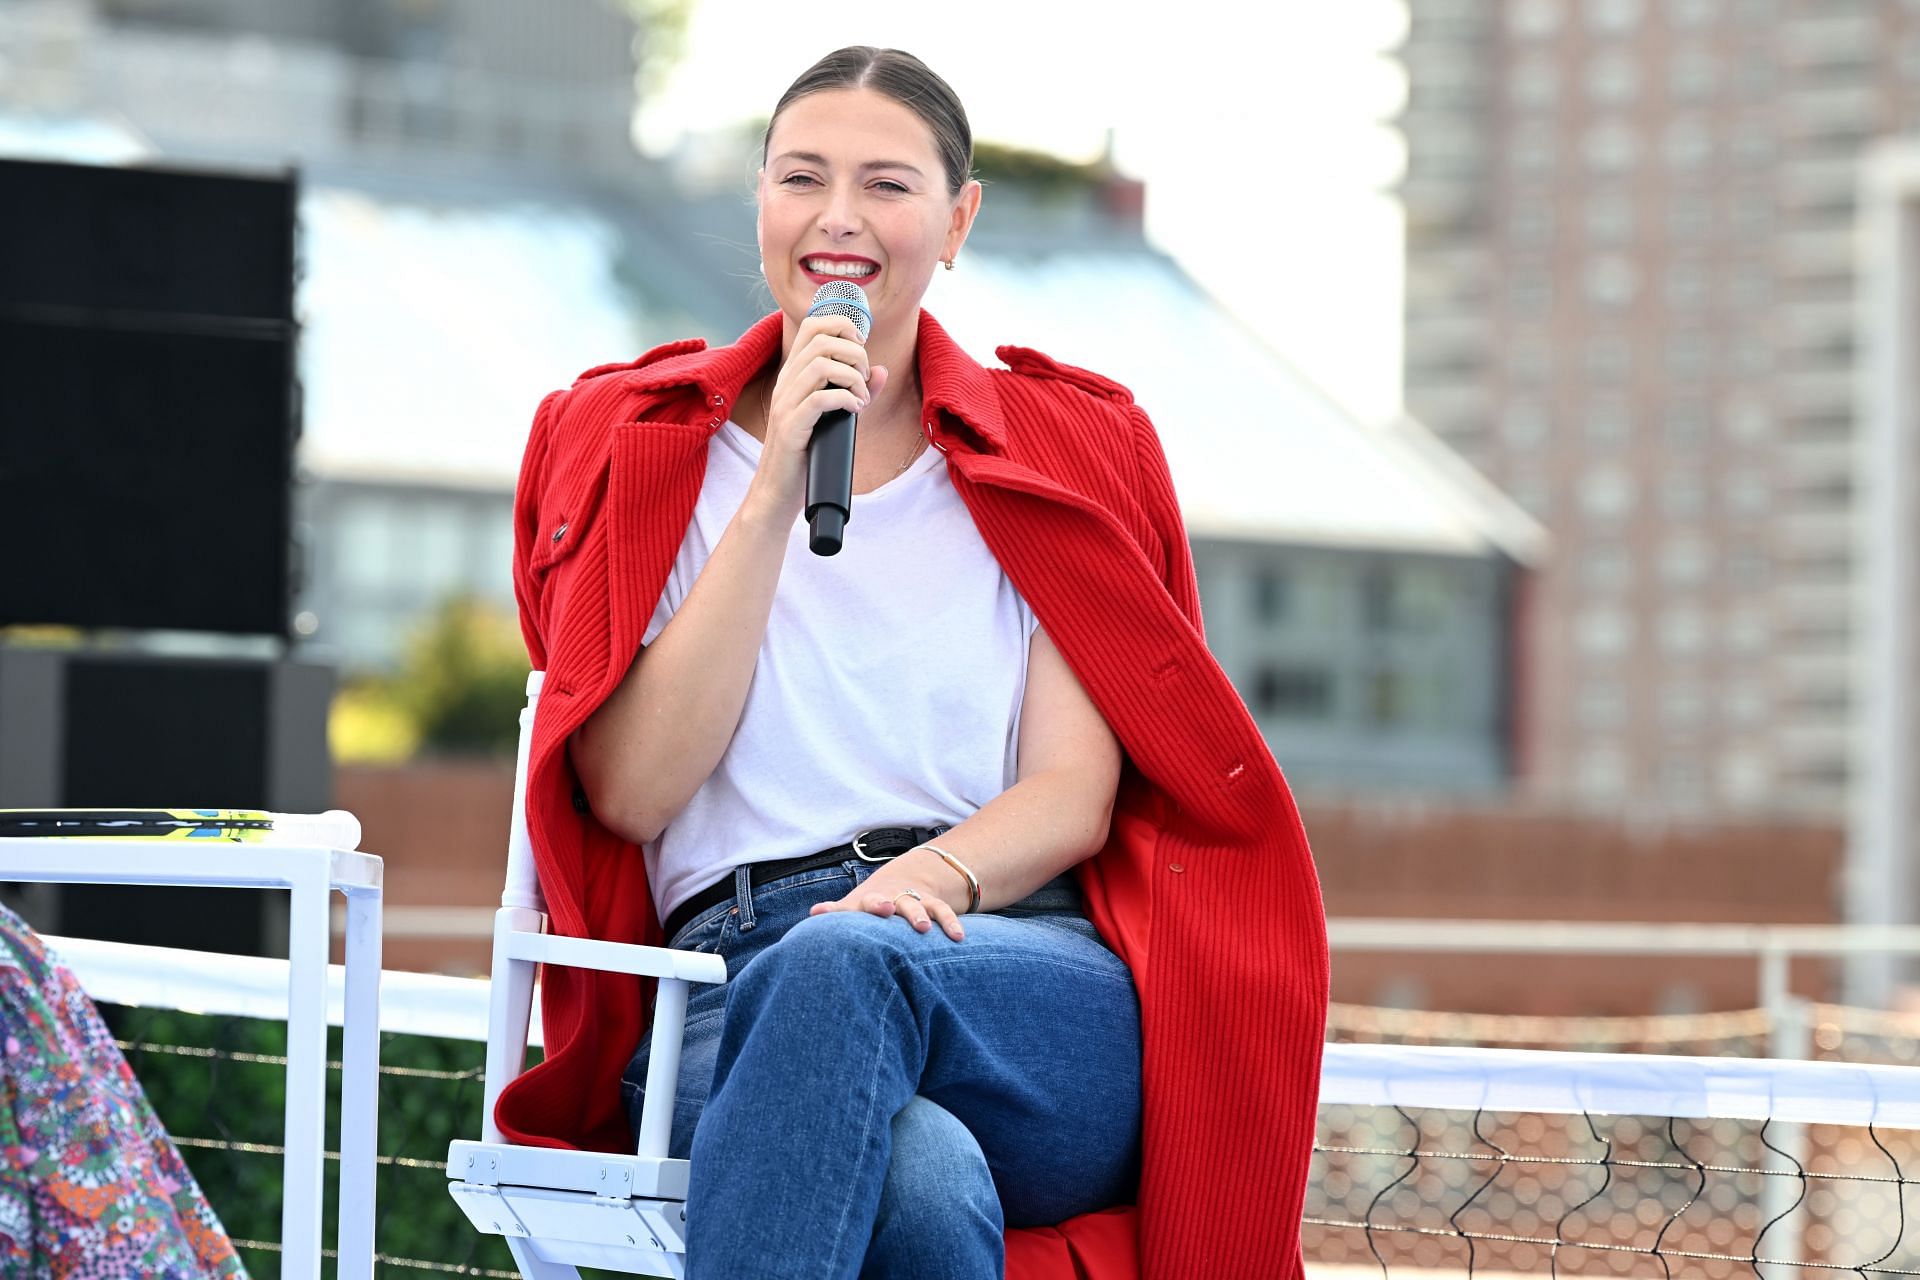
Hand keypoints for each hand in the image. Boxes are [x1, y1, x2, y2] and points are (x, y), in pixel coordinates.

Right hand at [742, 313, 889, 527]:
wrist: (779, 491)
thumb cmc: (808, 453)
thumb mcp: (835, 415)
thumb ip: (857, 391)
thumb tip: (882, 370)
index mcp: (793, 375)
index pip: (812, 326)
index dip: (843, 326)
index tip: (862, 349)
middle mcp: (786, 383)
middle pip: (820, 340)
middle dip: (854, 352)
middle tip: (864, 378)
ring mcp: (785, 404)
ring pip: (821, 365)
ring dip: (852, 376)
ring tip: (862, 396)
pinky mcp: (790, 427)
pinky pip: (820, 399)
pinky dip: (846, 399)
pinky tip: (856, 409)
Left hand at [808, 849, 964, 941]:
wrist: (908, 877)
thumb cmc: (872, 902)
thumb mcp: (855, 905)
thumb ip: (838, 911)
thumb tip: (814, 912)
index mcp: (871, 899)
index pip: (867, 901)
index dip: (869, 905)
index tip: (875, 908)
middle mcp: (895, 897)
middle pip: (898, 900)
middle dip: (899, 908)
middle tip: (899, 915)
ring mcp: (916, 900)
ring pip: (923, 906)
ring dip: (924, 916)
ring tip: (925, 929)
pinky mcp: (935, 906)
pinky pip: (944, 913)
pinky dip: (951, 924)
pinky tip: (958, 937)